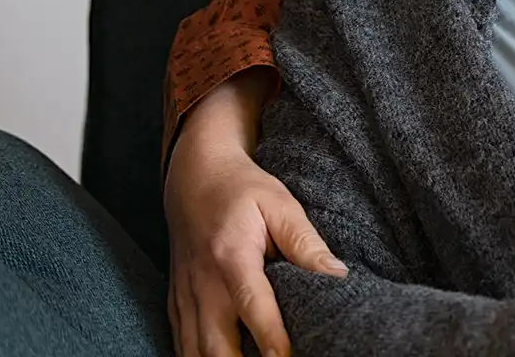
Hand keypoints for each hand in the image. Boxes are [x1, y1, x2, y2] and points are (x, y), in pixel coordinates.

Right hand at [165, 72, 345, 356]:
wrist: (193, 175)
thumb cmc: (242, 189)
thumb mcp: (280, 203)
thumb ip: (305, 242)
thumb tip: (338, 274)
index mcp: (231, 256)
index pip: (253, 307)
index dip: (272, 339)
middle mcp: (202, 283)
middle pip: (216, 344)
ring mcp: (184, 296)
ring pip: (193, 351)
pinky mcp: (176, 302)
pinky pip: (181, 343)